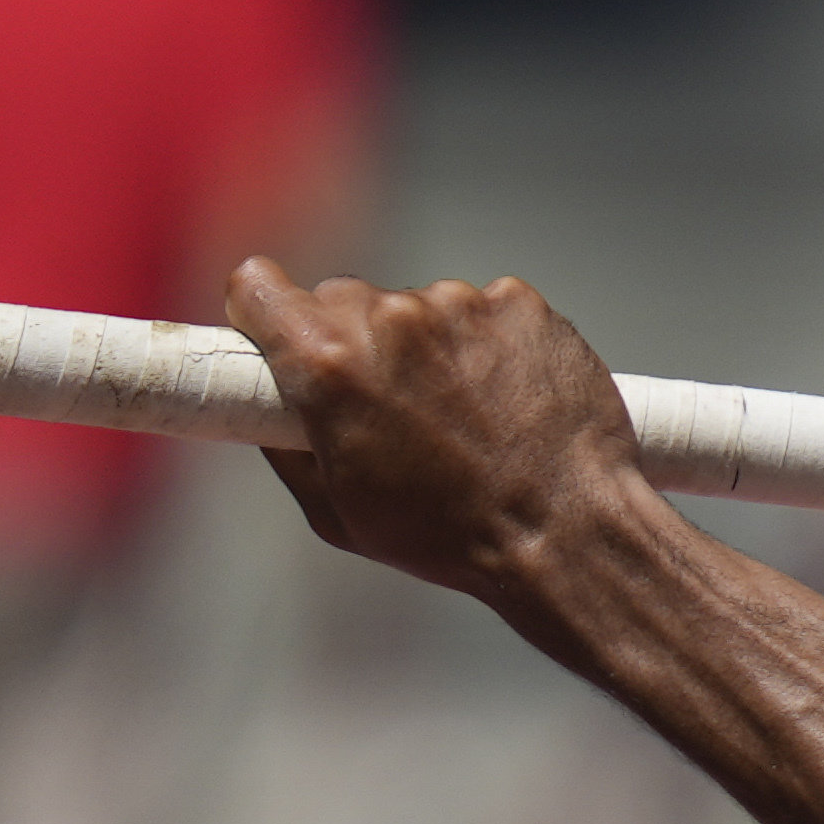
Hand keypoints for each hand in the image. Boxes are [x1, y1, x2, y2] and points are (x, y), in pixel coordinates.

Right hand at [221, 258, 660, 604]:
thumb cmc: (448, 537)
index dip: (265, 314)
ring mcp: (460, 304)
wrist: (568, 537)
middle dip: (356, 343)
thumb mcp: (336, 513)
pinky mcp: (520, 304)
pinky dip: (491, 346)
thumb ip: (288, 447)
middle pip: (342, 299)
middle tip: (394, 405)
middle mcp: (389, 317)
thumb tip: (272, 414)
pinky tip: (511, 401)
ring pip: (419, 308)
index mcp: (326, 362)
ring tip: (469, 419)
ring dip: (431, 348)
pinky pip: (485, 311)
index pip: (255, 285)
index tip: (282, 337)